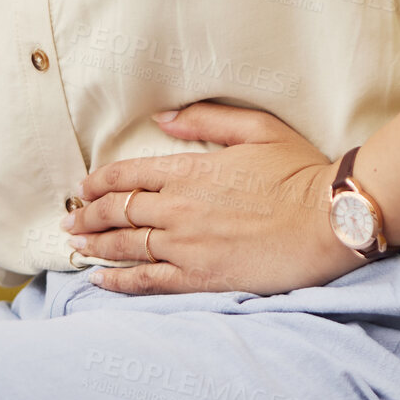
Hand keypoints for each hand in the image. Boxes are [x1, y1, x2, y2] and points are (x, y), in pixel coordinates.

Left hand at [65, 102, 357, 294]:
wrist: (330, 220)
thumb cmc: (300, 171)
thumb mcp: (256, 127)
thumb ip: (204, 121)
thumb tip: (162, 118)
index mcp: (190, 170)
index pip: (128, 175)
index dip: (99, 183)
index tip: (82, 189)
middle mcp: (179, 208)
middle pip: (118, 212)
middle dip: (87, 216)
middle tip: (70, 222)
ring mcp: (187, 245)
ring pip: (125, 246)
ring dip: (95, 246)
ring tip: (75, 247)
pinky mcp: (201, 277)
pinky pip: (148, 280)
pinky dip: (119, 281)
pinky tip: (100, 281)